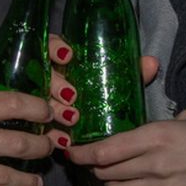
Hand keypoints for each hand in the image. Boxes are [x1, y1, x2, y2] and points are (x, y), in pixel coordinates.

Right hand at [46, 34, 159, 151]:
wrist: (85, 118)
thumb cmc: (92, 90)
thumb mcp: (109, 78)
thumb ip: (128, 69)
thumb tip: (151, 63)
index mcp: (59, 59)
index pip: (49, 44)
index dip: (55, 47)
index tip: (68, 55)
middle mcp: (44, 76)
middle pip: (42, 74)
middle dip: (57, 84)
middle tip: (72, 96)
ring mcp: (36, 99)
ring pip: (37, 101)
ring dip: (55, 109)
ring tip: (71, 120)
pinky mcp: (34, 123)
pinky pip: (39, 128)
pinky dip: (52, 135)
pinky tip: (63, 141)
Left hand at [64, 110, 185, 185]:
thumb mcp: (185, 117)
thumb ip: (155, 125)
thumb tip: (135, 131)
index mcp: (156, 136)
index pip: (105, 151)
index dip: (83, 153)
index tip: (72, 152)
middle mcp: (155, 164)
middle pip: (106, 173)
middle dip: (97, 169)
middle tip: (99, 164)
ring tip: (118, 180)